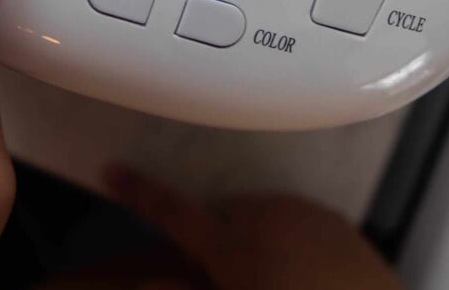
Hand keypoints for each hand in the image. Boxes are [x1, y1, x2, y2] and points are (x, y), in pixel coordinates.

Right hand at [72, 167, 404, 289]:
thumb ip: (190, 285)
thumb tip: (156, 278)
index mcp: (238, 247)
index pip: (174, 211)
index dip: (139, 192)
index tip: (113, 170)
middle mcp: (270, 219)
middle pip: (220, 215)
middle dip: (211, 236)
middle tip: (219, 274)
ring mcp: (307, 216)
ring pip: (258, 215)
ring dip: (250, 237)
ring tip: (266, 280)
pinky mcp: (335, 222)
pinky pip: (295, 219)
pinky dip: (286, 237)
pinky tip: (298, 273)